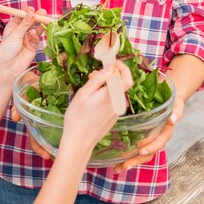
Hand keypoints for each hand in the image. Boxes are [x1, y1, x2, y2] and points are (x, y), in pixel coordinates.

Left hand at [0, 7, 45, 81]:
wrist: (8, 68)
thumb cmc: (6, 51)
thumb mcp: (14, 35)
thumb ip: (24, 24)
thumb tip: (31, 13)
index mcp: (13, 26)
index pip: (22, 16)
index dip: (27, 12)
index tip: (32, 9)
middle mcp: (21, 31)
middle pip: (31, 21)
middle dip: (37, 16)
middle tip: (43, 12)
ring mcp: (28, 39)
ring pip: (36, 29)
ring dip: (40, 24)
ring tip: (45, 19)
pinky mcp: (33, 46)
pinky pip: (37, 38)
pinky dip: (36, 35)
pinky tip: (34, 34)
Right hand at [12, 61, 132, 159]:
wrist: (79, 142)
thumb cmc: (77, 118)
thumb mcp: (83, 94)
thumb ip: (98, 80)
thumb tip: (110, 67)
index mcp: (111, 96)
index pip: (126, 78)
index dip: (122, 67)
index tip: (111, 61)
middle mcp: (117, 103)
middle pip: (122, 83)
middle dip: (111, 74)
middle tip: (95, 72)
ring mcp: (117, 111)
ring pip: (117, 91)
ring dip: (108, 84)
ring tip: (91, 83)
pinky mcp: (114, 116)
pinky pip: (114, 100)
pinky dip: (107, 93)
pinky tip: (94, 96)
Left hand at [113, 94, 184, 173]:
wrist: (172, 101)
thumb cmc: (174, 102)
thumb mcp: (177, 105)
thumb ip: (176, 112)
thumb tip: (172, 120)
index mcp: (166, 133)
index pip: (158, 143)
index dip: (150, 148)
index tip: (141, 151)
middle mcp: (158, 139)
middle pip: (147, 154)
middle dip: (135, 161)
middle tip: (122, 167)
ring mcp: (150, 141)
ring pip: (140, 155)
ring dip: (129, 163)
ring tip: (116, 169)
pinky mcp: (143, 139)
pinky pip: (136, 150)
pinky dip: (127, 157)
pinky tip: (115, 161)